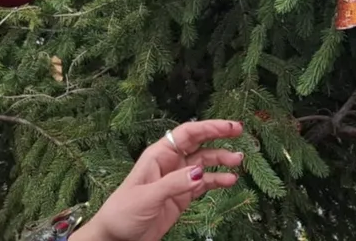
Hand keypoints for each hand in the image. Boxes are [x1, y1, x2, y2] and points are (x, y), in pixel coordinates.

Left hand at [76, 120, 243, 240]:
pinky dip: (217, 181)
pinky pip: (203, 183)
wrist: (116, 238)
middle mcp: (170, 163)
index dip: (209, 127)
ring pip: (204, 163)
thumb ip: (174, 183)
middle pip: (199, 143)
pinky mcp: (181, 196)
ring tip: (238, 162)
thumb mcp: (147, 196)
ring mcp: (177, 179)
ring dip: (221, 160)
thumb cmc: (123, 212)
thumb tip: (200, 172)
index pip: (188, 133)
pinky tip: (229, 182)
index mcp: (158, 155)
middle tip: (240, 133)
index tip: (230, 126)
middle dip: (219, 137)